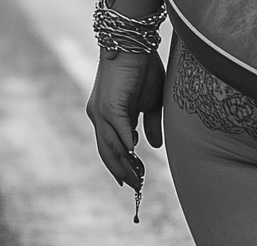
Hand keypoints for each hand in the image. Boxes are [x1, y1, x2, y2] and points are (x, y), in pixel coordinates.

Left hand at [86, 48, 164, 190]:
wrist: (134, 44)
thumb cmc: (143, 70)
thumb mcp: (151, 105)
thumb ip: (150, 126)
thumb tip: (155, 145)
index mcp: (109, 117)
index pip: (112, 148)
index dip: (121, 166)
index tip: (133, 182)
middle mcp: (100, 116)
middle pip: (108, 152)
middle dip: (122, 172)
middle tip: (136, 188)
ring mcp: (102, 112)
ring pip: (111, 147)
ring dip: (125, 165)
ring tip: (137, 180)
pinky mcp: (110, 105)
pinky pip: (117, 133)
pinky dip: (126, 147)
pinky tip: (136, 159)